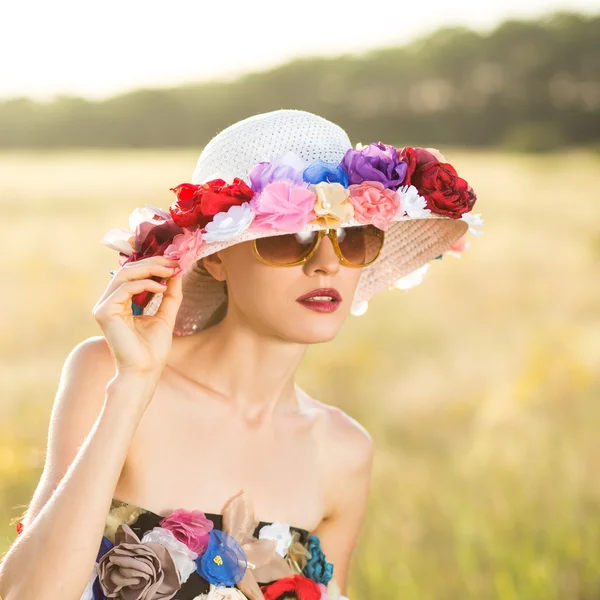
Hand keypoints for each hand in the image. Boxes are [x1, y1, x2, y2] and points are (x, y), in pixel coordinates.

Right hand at [92, 256, 183, 374]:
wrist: (145, 371)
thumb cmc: (152, 349)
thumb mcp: (166, 316)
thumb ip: (170, 295)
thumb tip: (176, 273)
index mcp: (121, 302)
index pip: (134, 274)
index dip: (154, 264)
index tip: (176, 263)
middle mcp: (110, 302)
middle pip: (128, 270)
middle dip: (153, 263)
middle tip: (174, 262)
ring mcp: (104, 307)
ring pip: (125, 275)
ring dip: (150, 269)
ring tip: (170, 271)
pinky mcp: (104, 312)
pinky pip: (125, 289)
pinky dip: (145, 284)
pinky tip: (162, 287)